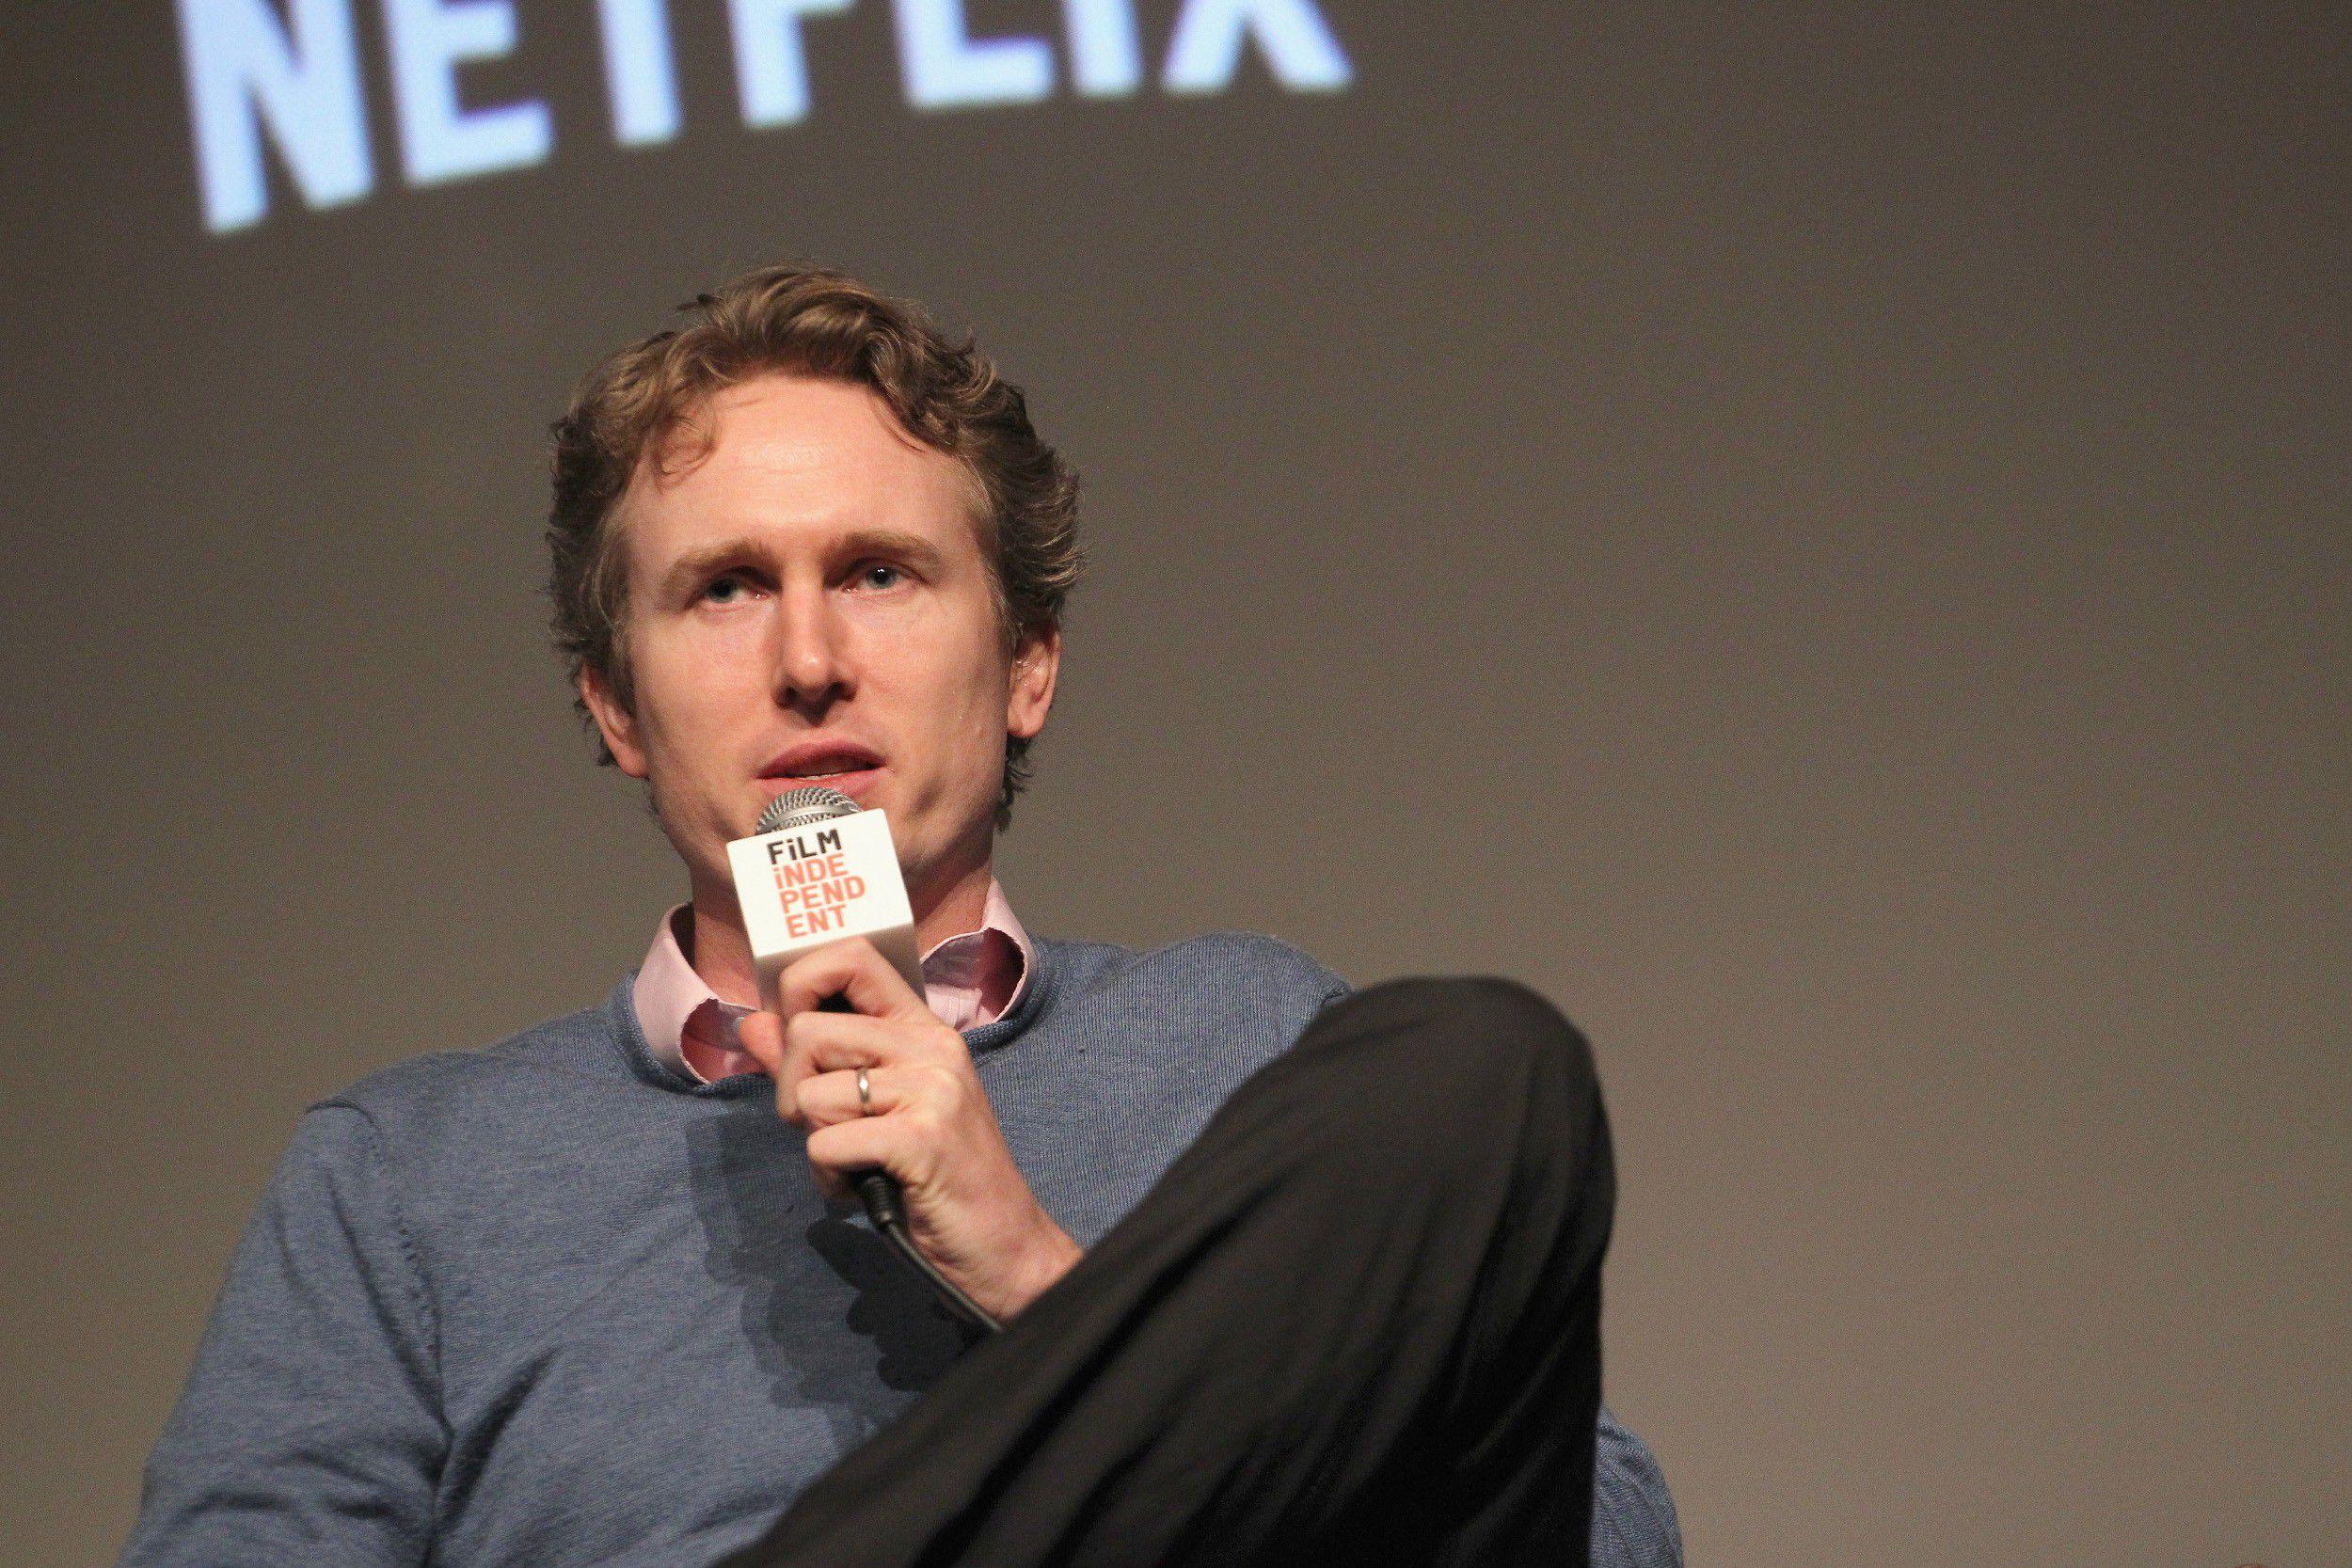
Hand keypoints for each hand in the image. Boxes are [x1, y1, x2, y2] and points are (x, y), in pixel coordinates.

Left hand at [735, 938, 1081, 1321]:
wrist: (1005, 1246)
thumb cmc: (937, 1178)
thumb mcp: (875, 1109)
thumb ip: (815, 1063)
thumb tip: (754, 1024)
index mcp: (923, 1029)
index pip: (852, 957)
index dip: (802, 983)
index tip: (795, 1036)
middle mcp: (931, 1046)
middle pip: (808, 1031)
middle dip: (794, 1091)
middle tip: (830, 1129)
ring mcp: (931, 1089)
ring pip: (811, 1092)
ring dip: (815, 1142)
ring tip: (856, 1165)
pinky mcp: (922, 1138)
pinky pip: (825, 1143)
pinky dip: (829, 1178)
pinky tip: (863, 1189)